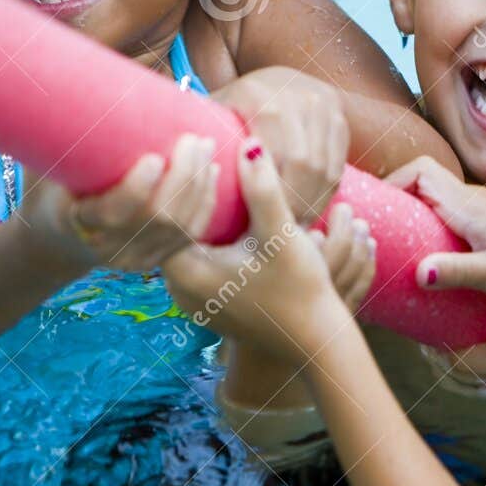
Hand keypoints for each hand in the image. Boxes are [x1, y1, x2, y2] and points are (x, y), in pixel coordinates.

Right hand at [22, 133, 219, 269]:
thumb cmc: (52, 188)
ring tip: (206, 146)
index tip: (155, 157)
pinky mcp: (158, 258)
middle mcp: (109, 248)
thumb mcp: (50, 166)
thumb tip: (91, 78)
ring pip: (181, 226)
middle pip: (158, 217)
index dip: (137, 188)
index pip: (112, 213)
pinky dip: (206, 201)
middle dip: (183, 176)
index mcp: (75, 224)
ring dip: (200, 184)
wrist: (56, 239)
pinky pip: (191, 234)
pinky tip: (213, 172)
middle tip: (193, 138)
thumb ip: (69, 137)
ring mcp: (137, 258)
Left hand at [162, 141, 371, 359]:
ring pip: (183, 244)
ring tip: (214, 180)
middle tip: (203, 155)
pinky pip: (196, 260)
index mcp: (188, 274)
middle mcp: (180, 290)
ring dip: (198, 213)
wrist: (315, 340)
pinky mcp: (209, 304)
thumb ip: (263, 190)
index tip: (207, 148)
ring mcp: (192, 301)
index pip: (170, 214)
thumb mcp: (281, 235)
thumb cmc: (300, 290)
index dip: (186, 178)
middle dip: (189, 192)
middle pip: (170, 228)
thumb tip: (251, 145)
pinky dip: (206, 236)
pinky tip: (224, 215)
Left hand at [211, 66, 348, 221]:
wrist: (276, 80)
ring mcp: (325, 107)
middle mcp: (300, 97)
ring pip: (326, 170)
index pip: (275, 157)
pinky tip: (308, 211)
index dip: (269, 195)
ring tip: (293, 227)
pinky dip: (324, 195)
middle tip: (279, 230)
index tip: (256, 223)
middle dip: (294, 203)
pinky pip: (337, 168)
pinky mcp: (341, 120)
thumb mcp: (213, 116)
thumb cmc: (233, 108)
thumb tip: (180, 176)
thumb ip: (200, 140)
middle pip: (305, 166)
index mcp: (262, 98)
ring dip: (311, 204)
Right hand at [386, 155, 485, 309]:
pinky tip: (439, 262)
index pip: (419, 171)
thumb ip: (457, 273)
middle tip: (377, 236)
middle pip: (424, 185)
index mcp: (470, 205)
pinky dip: (439, 231)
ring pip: (440, 202)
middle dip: (396, 204)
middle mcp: (477, 200)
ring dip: (417, 219)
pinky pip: (457, 218)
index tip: (372, 211)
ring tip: (400, 252)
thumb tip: (415, 273)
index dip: (390, 182)